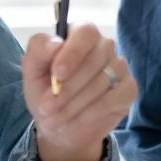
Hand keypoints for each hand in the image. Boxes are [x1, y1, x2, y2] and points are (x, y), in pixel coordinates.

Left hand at [22, 25, 135, 160]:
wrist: (60, 128)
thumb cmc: (45, 93)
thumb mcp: (32, 72)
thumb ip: (37, 50)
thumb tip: (55, 43)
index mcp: (80, 35)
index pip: (85, 32)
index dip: (73, 53)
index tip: (57, 75)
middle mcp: (104, 46)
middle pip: (95, 59)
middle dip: (68, 87)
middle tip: (47, 108)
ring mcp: (119, 67)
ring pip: (103, 80)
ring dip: (75, 103)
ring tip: (55, 119)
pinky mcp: (129, 89)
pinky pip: (115, 97)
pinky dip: (92, 112)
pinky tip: (77, 121)